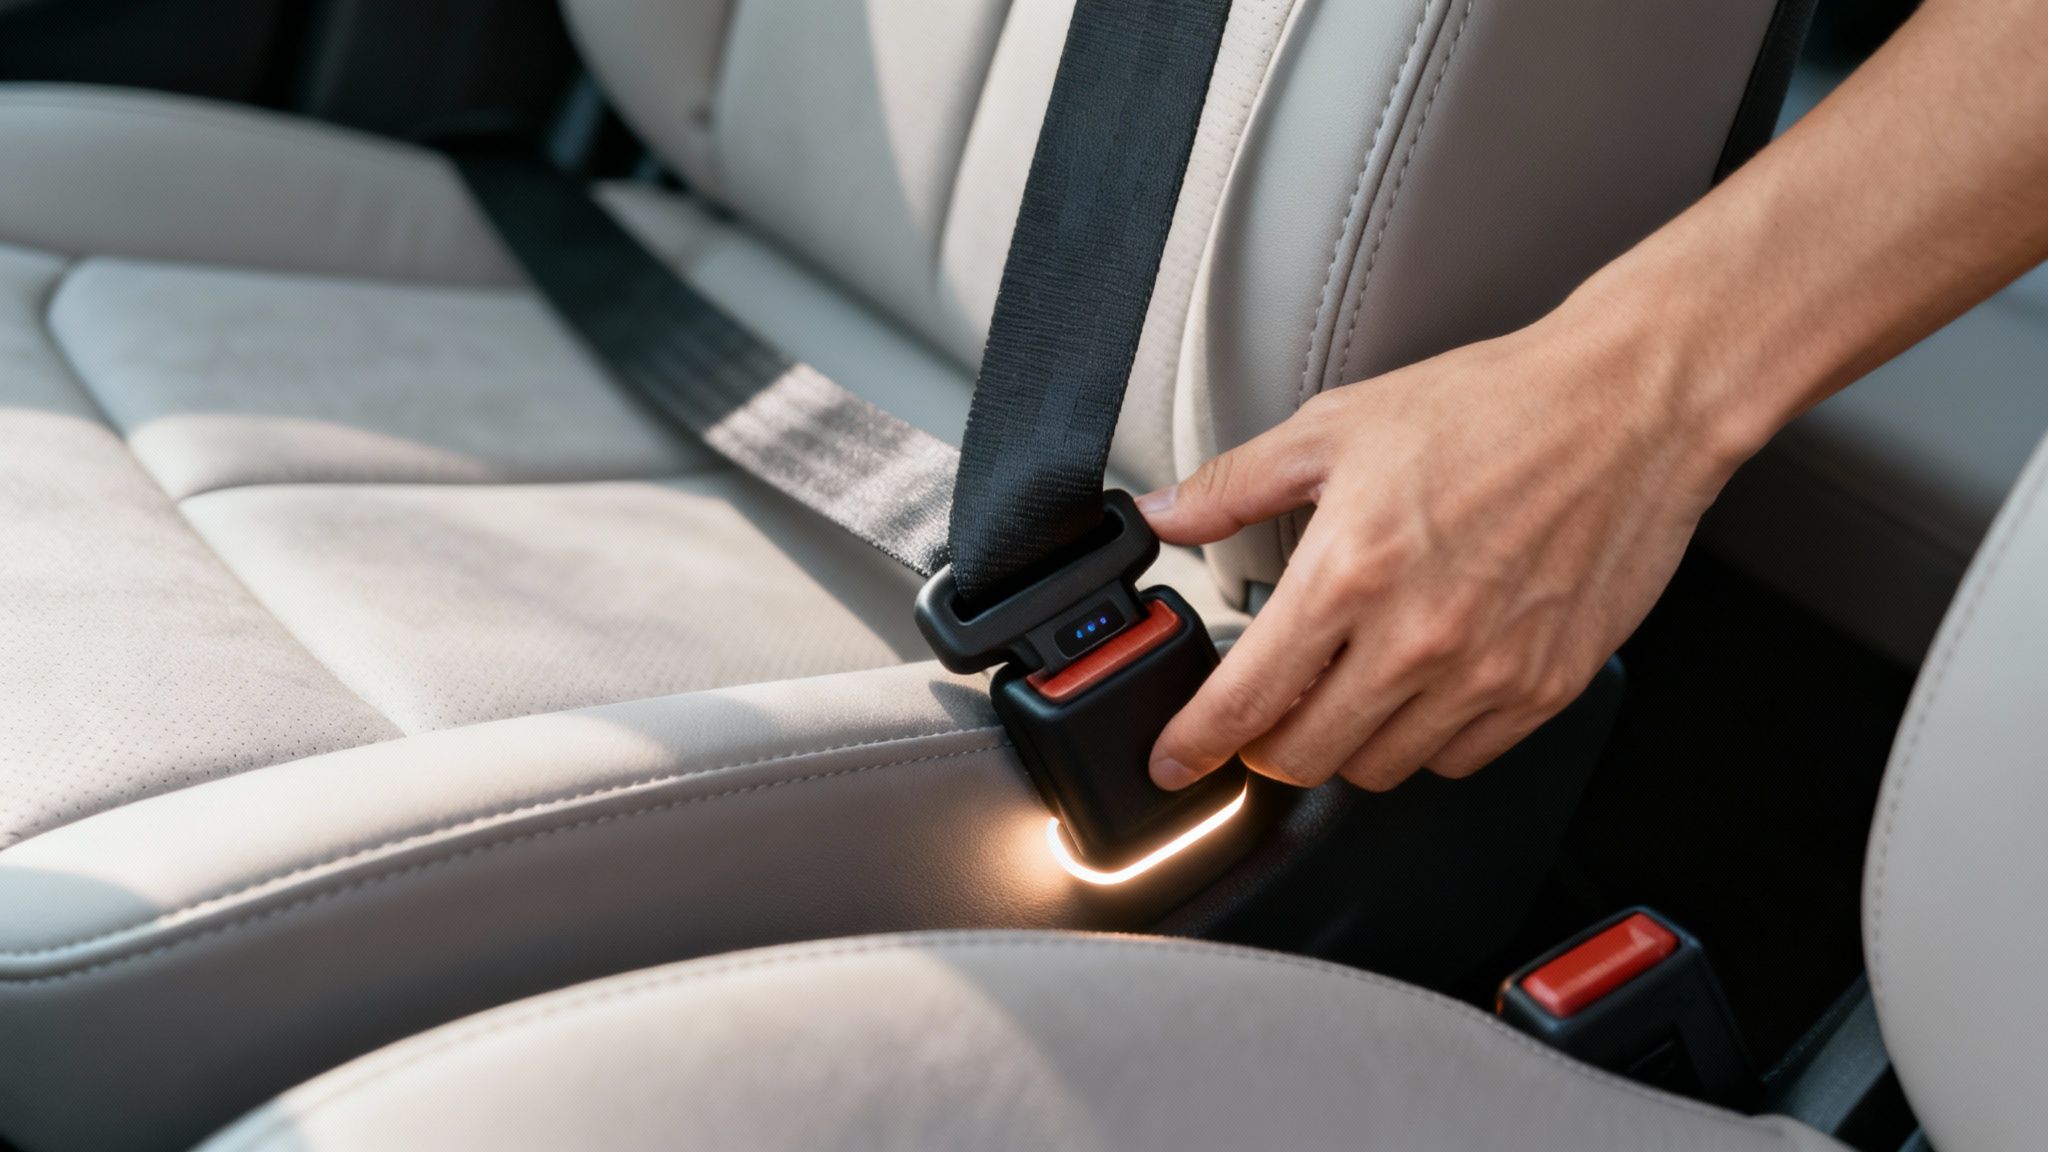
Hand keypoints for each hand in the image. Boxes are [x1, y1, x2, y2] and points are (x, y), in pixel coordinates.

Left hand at [1141, 304, 1749, 792]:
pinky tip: (1420, 689)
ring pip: (1379, 768)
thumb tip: (1163, 511)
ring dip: (1345, 745)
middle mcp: (1415, 638)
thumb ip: (1235, 482)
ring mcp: (1486, 672)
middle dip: (1265, 749)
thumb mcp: (1337, 425)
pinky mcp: (1546, 687)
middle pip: (1304, 758)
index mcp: (1349, 573)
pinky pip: (1460, 759)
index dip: (1194, 745)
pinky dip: (1425, 742)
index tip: (1174, 761)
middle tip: (1263, 718)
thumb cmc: (1493, 405)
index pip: (1245, 700)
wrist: (1630, 407)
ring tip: (1346, 690)